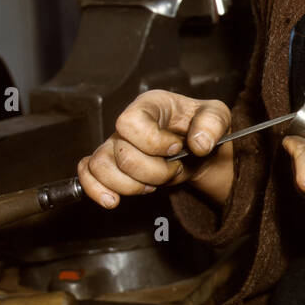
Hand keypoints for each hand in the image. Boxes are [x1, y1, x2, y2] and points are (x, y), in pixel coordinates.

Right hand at [77, 91, 232, 208]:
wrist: (198, 148)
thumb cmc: (201, 126)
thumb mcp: (218, 116)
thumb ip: (212, 124)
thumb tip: (199, 143)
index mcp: (149, 105)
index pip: (130, 122)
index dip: (153, 142)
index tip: (177, 147)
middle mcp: (126, 124)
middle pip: (121, 154)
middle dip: (153, 172)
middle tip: (174, 169)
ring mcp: (115, 144)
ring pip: (101, 167)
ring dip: (131, 186)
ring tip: (152, 185)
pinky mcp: (110, 164)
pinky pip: (87, 173)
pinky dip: (96, 189)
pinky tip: (113, 200)